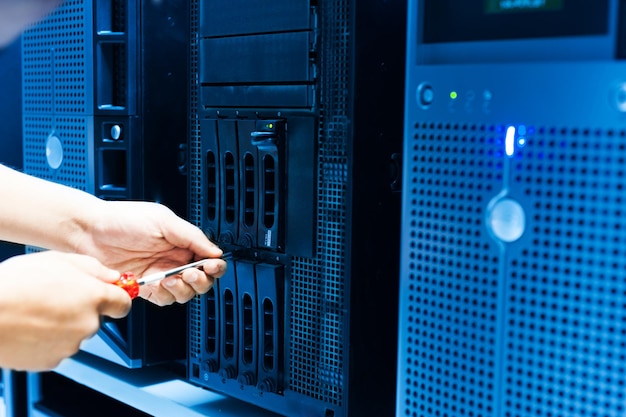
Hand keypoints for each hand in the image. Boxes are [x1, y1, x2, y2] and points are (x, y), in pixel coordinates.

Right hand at [0, 251, 130, 370]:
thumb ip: (93, 268)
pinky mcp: (51, 360)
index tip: (110, 296)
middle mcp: (87, 323)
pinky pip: (56, 349)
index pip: (123, 304)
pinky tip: (29, 326)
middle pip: (95, 318)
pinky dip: (47, 340)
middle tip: (55, 298)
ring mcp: (70, 345)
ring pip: (75, 334)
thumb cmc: (15, 284)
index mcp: (94, 297)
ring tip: (36, 311)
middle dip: (81, 309)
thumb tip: (112, 276)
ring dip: (63, 325)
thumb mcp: (58, 260)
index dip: (115, 298)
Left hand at [75, 201, 226, 305]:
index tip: (211, 265)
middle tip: (191, 273)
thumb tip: (215, 250)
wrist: (88, 233)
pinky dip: (164, 296)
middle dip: (200, 280)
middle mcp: (173, 259)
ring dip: (182, 289)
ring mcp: (159, 275)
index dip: (214, 265)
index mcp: (181, 241)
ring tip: (170, 279)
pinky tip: (156, 285)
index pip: (208, 258)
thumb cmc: (121, 220)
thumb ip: (192, 236)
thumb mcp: (163, 220)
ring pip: (184, 293)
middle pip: (201, 280)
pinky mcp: (144, 288)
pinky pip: (163, 299)